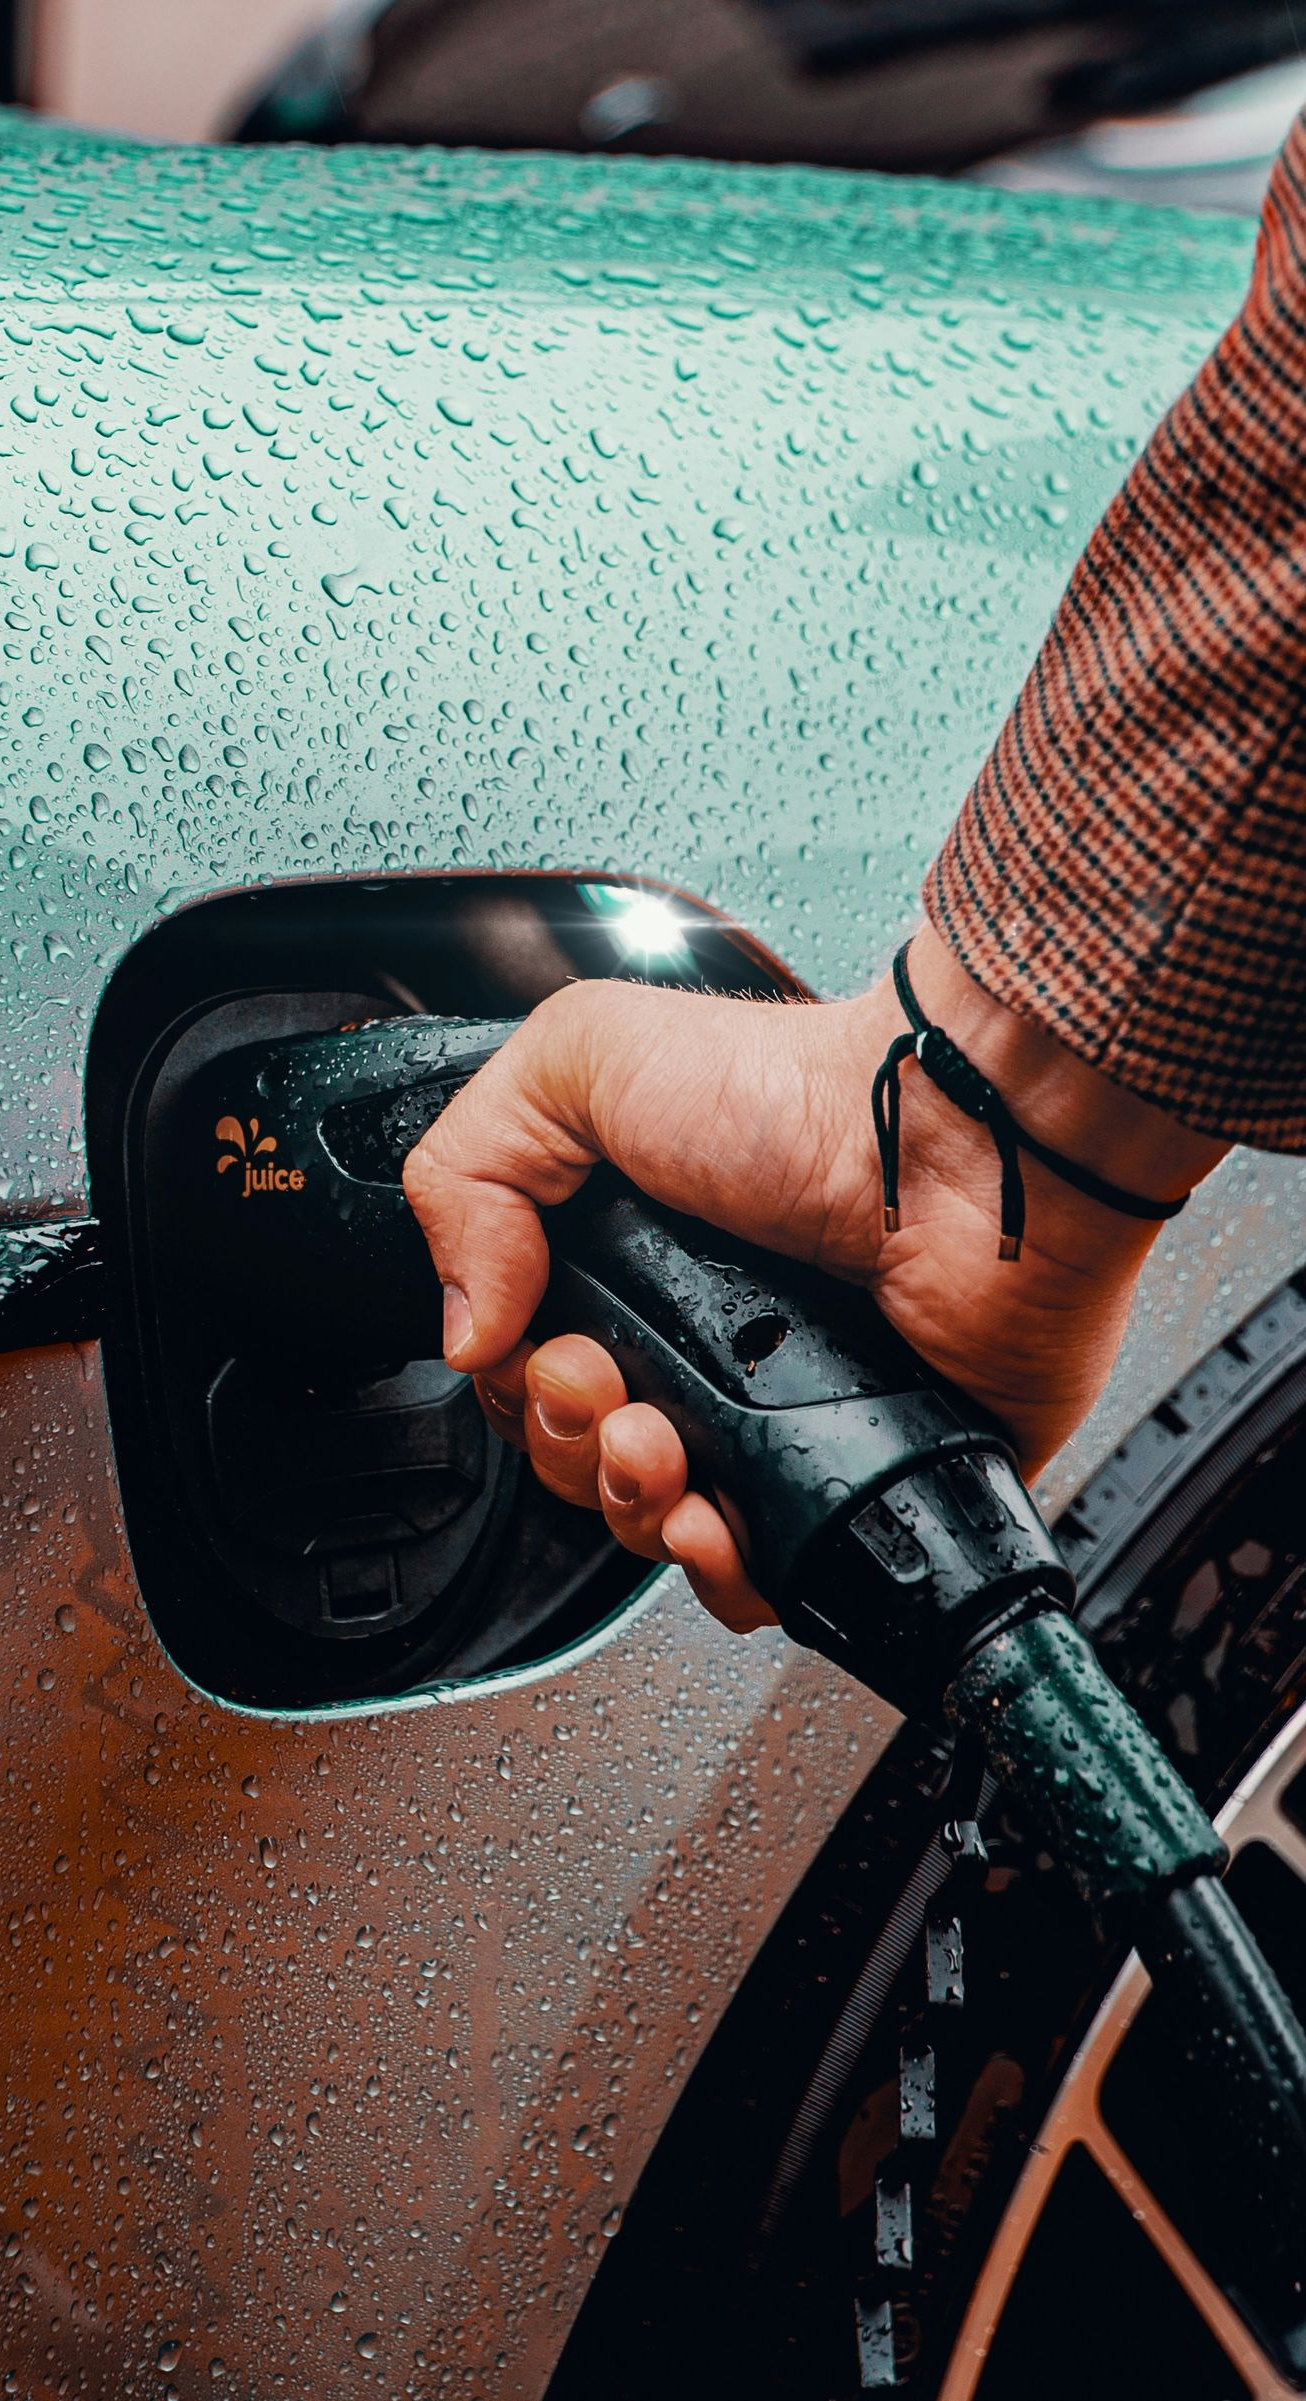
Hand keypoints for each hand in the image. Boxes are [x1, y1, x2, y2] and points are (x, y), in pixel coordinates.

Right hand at [403, 925, 1224, 1632]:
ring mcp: (783, 1414)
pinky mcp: (860, 1474)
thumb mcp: (579, 1061)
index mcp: (633, 1258)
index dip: (517, 1384)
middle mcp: (704, 1340)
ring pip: (658, 1526)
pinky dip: (722, 1575)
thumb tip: (460, 1326)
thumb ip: (468, 1171)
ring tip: (665, 1450)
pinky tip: (715, 1523)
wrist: (955, 1146)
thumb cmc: (800, 1090)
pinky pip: (769, 1576)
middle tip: (609, 1388)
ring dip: (631, 1506)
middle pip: (582, 1458)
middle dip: (570, 1444)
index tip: (548, 1348)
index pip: (528, 1369)